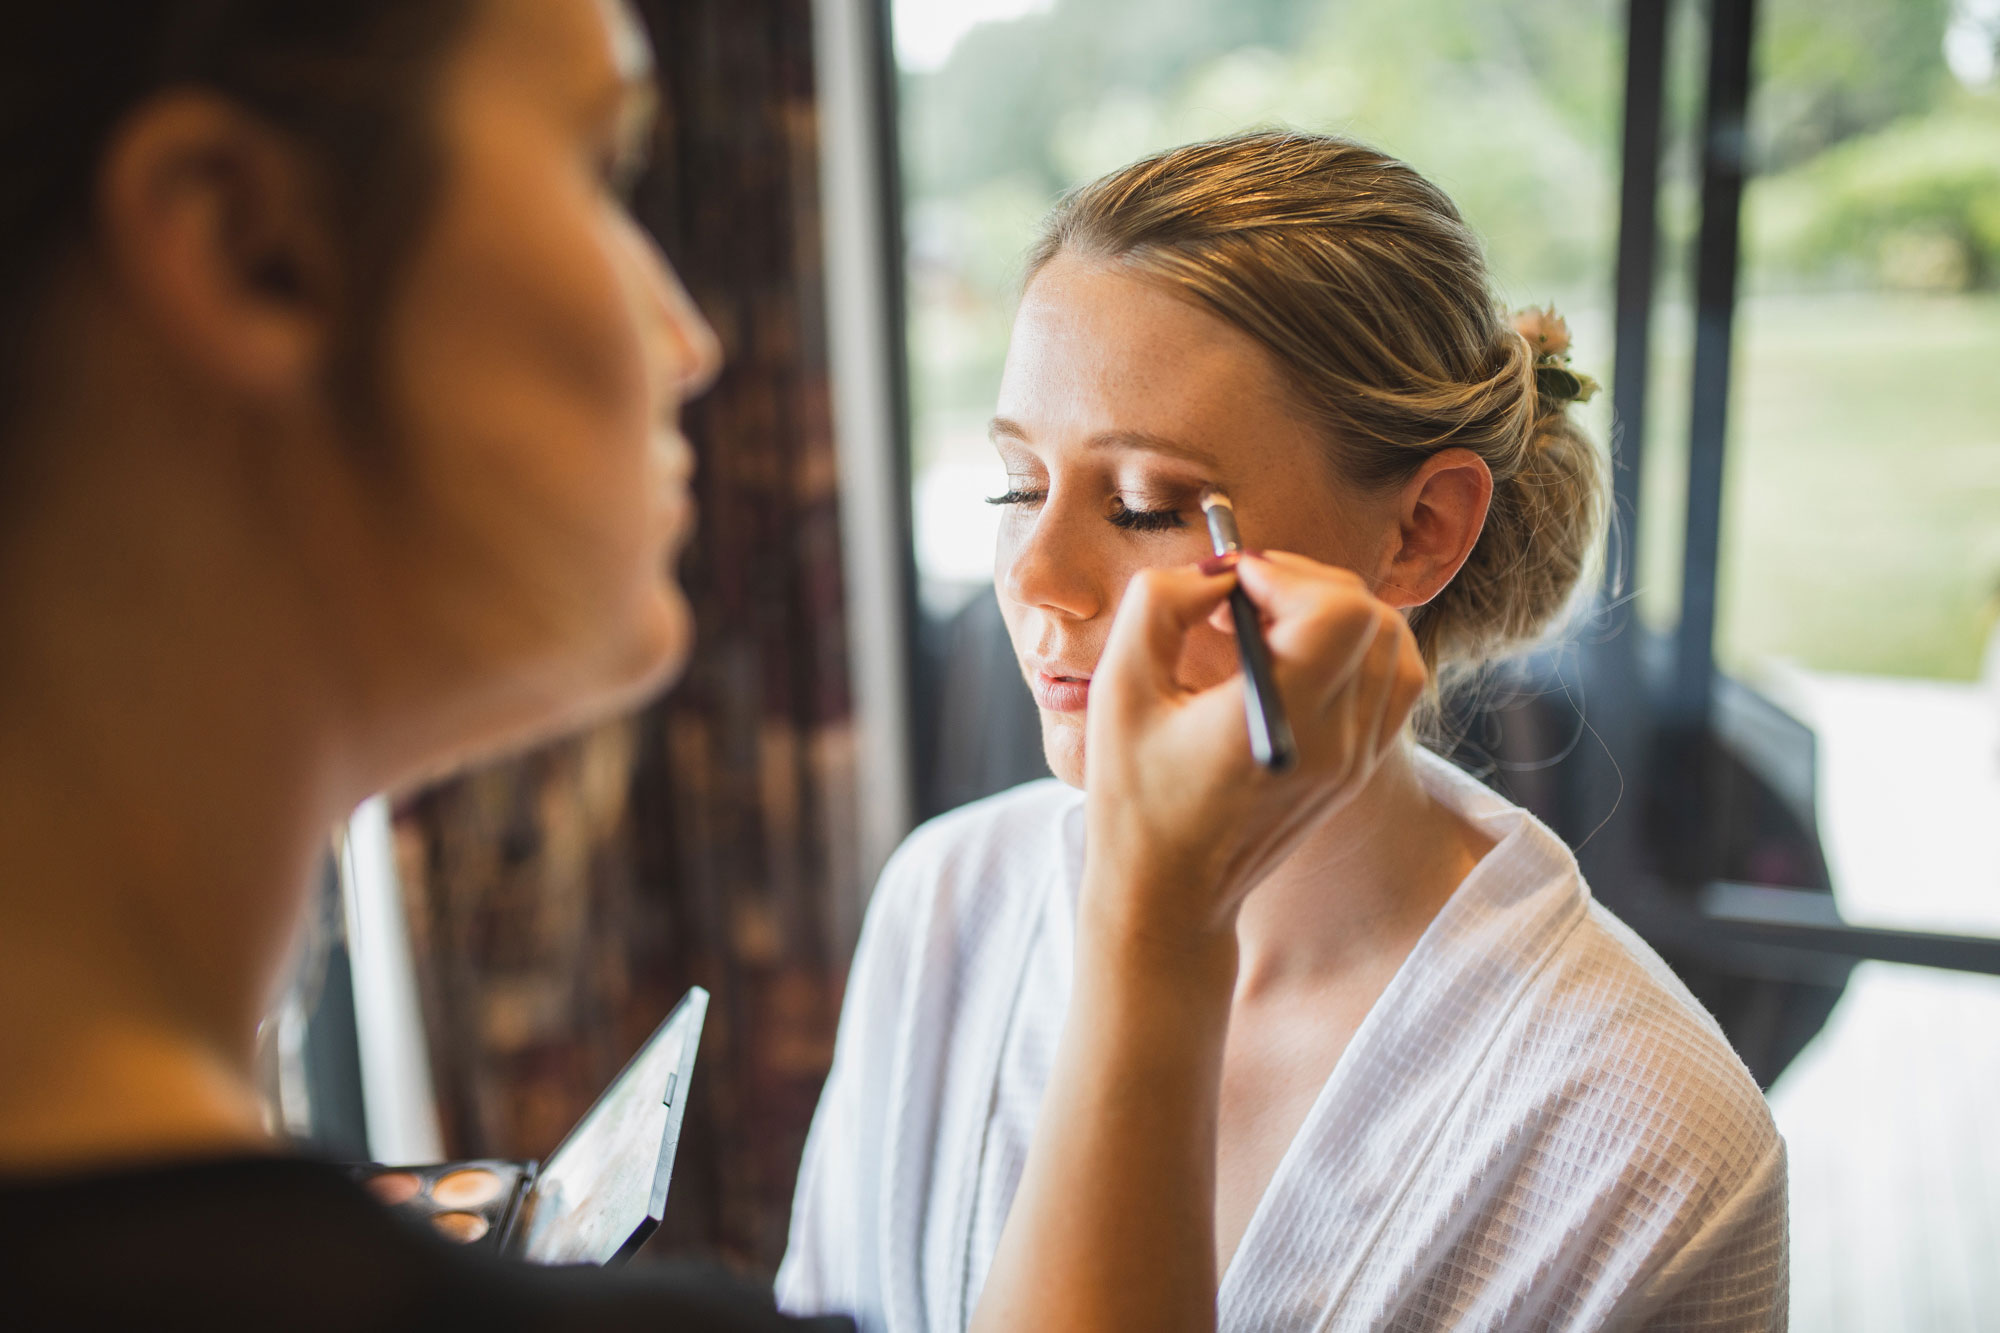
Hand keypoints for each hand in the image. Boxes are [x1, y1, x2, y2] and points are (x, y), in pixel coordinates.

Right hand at [1081, 550, 1427, 950]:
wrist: (1169, 895)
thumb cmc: (1134, 798)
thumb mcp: (1119, 689)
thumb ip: (1159, 605)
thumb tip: (1216, 573)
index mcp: (1279, 724)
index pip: (1336, 612)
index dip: (1285, 574)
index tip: (1230, 582)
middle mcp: (1334, 742)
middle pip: (1369, 617)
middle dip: (1305, 583)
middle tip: (1242, 593)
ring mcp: (1356, 759)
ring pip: (1392, 644)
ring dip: (1335, 611)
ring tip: (1271, 623)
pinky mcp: (1359, 768)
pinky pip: (1392, 682)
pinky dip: (1359, 648)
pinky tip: (1300, 654)